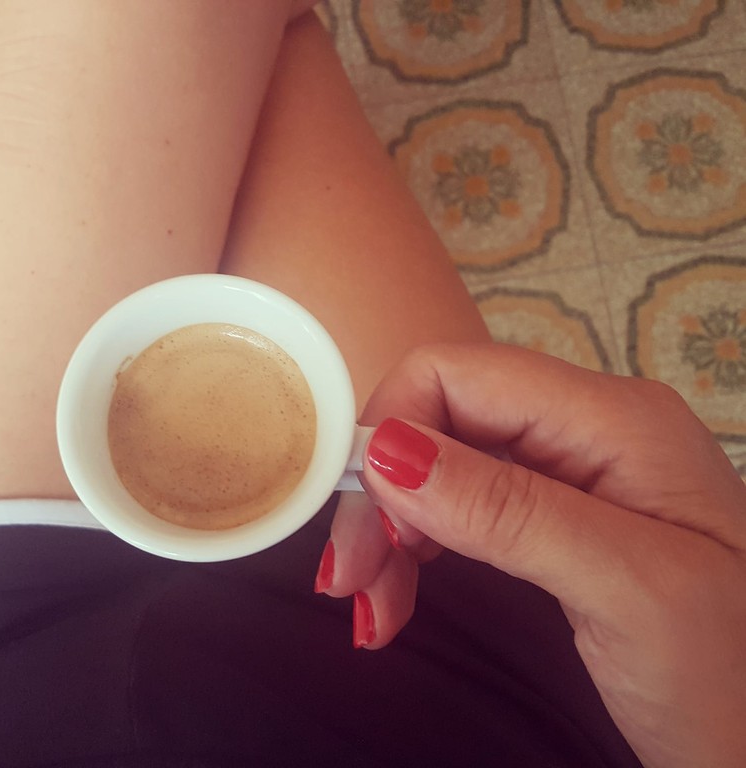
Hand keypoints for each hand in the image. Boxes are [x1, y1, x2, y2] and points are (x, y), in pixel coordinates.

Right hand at [315, 343, 745, 767]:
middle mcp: (586, 429)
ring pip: (440, 470)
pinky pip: (461, 512)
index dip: (390, 428)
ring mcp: (571, 476)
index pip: (458, 373)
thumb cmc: (731, 679)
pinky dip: (416, 554)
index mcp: (612, 419)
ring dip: (390, 533)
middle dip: (381, 494)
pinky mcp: (555, 521)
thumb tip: (387, 450)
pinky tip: (397, 600)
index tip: (360, 522)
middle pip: (440, 421)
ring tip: (373, 608)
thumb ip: (508, 510)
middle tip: (350, 583)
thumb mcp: (625, 588)